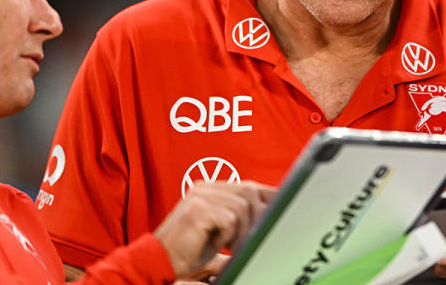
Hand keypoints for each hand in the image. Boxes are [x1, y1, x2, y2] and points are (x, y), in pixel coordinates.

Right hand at [154, 181, 274, 278]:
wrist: (159, 260)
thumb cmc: (188, 249)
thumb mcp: (219, 230)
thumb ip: (237, 217)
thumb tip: (268, 214)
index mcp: (210, 189)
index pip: (247, 185)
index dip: (269, 195)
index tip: (285, 204)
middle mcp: (206, 187)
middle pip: (248, 191)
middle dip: (257, 216)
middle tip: (252, 236)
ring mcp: (201, 196)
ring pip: (242, 206)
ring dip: (241, 230)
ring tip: (230, 244)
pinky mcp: (198, 208)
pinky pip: (230, 219)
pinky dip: (227, 235)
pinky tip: (216, 244)